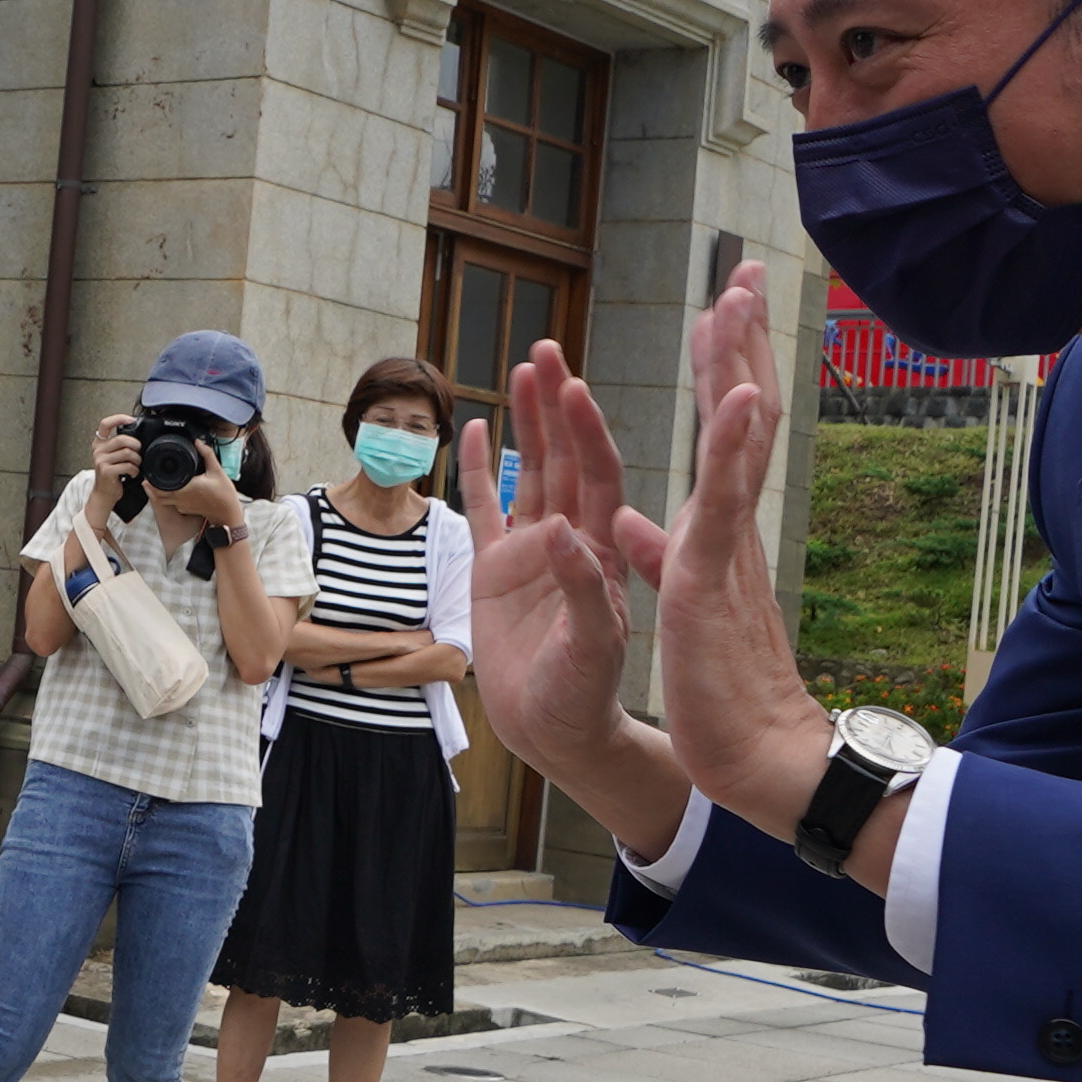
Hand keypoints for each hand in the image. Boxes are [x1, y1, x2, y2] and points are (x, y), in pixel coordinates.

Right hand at [86, 415, 143, 496]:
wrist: (104, 493)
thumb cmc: (111, 475)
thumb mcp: (112, 456)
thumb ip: (119, 445)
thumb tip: (137, 438)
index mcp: (99, 443)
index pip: (105, 424)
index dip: (119, 419)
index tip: (131, 420)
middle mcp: (98, 450)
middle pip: (122, 439)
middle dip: (136, 445)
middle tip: (139, 452)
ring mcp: (100, 460)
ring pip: (127, 453)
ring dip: (137, 460)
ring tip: (136, 465)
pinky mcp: (106, 471)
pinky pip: (127, 465)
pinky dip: (134, 470)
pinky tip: (132, 473)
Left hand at [158, 462, 253, 537]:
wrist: (227, 513)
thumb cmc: (224, 495)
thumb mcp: (217, 471)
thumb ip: (207, 454)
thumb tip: (198, 442)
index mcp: (186, 488)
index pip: (160, 487)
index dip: (152, 480)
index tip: (149, 471)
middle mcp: (181, 499)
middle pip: (157, 494)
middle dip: (152, 485)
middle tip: (150, 474)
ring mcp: (181, 506)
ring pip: (162, 500)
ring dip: (158, 492)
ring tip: (157, 480)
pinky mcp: (184, 509)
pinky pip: (171, 503)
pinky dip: (167, 496)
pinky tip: (171, 487)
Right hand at [468, 335, 690, 846]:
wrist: (556, 732)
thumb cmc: (584, 694)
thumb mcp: (592, 647)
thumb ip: (581, 590)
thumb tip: (556, 532)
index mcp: (602, 552)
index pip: (596, 476)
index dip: (586, 431)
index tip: (573, 387)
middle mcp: (570, 541)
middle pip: (565, 457)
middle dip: (557, 404)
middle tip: (547, 349)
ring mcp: (532, 554)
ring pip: (530, 472)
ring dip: (528, 424)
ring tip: (522, 370)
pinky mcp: (496, 573)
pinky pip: (488, 511)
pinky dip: (483, 470)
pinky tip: (480, 429)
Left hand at [644, 266, 830, 843]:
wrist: (758, 751)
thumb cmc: (720, 681)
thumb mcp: (674, 600)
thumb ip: (652, 553)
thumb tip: (627, 522)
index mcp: (715, 527)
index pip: (722, 428)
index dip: (722, 365)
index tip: (727, 304)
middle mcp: (729, 523)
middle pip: (741, 411)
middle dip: (740, 341)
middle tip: (749, 270)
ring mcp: (726, 544)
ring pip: (740, 439)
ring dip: (737, 366)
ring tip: (741, 300)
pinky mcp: (712, 575)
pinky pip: (722, 501)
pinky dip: (731, 444)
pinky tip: (735, 395)